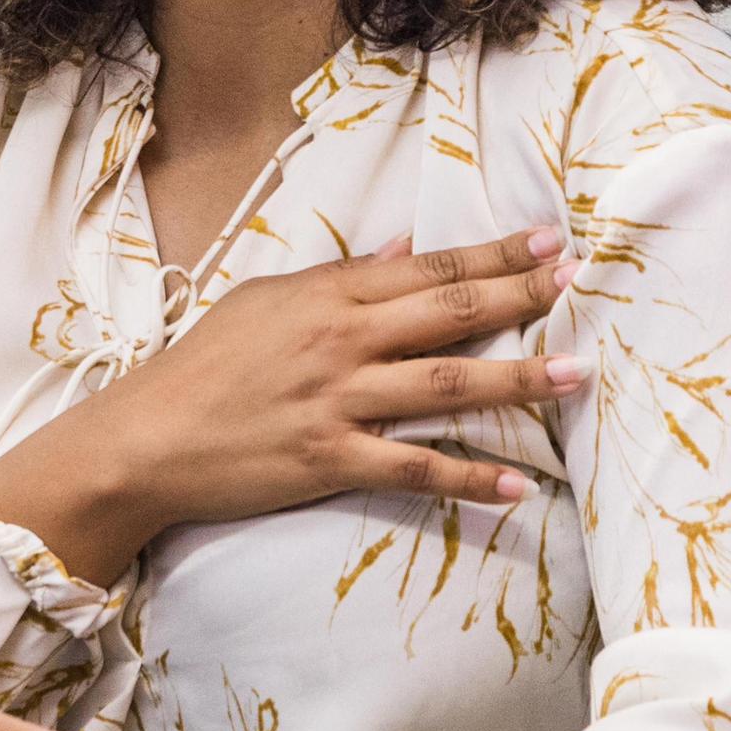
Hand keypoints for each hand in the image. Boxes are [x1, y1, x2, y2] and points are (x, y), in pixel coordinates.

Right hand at [0, 230, 580, 582]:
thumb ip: (338, 275)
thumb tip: (401, 247)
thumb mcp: (263, 300)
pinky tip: (515, 485)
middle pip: (448, 314)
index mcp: (325, 295)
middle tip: (582, 285)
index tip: (549, 244)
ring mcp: (338, 402)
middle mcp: (340, 341)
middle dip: (521, 298)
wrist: (147, 438)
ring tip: (573, 374)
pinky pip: (414, 467)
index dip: (492, 256)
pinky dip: (467, 477)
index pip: (426, 267)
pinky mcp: (331, 460)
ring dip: (516, 381)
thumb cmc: (203, 366)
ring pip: (446, 386)